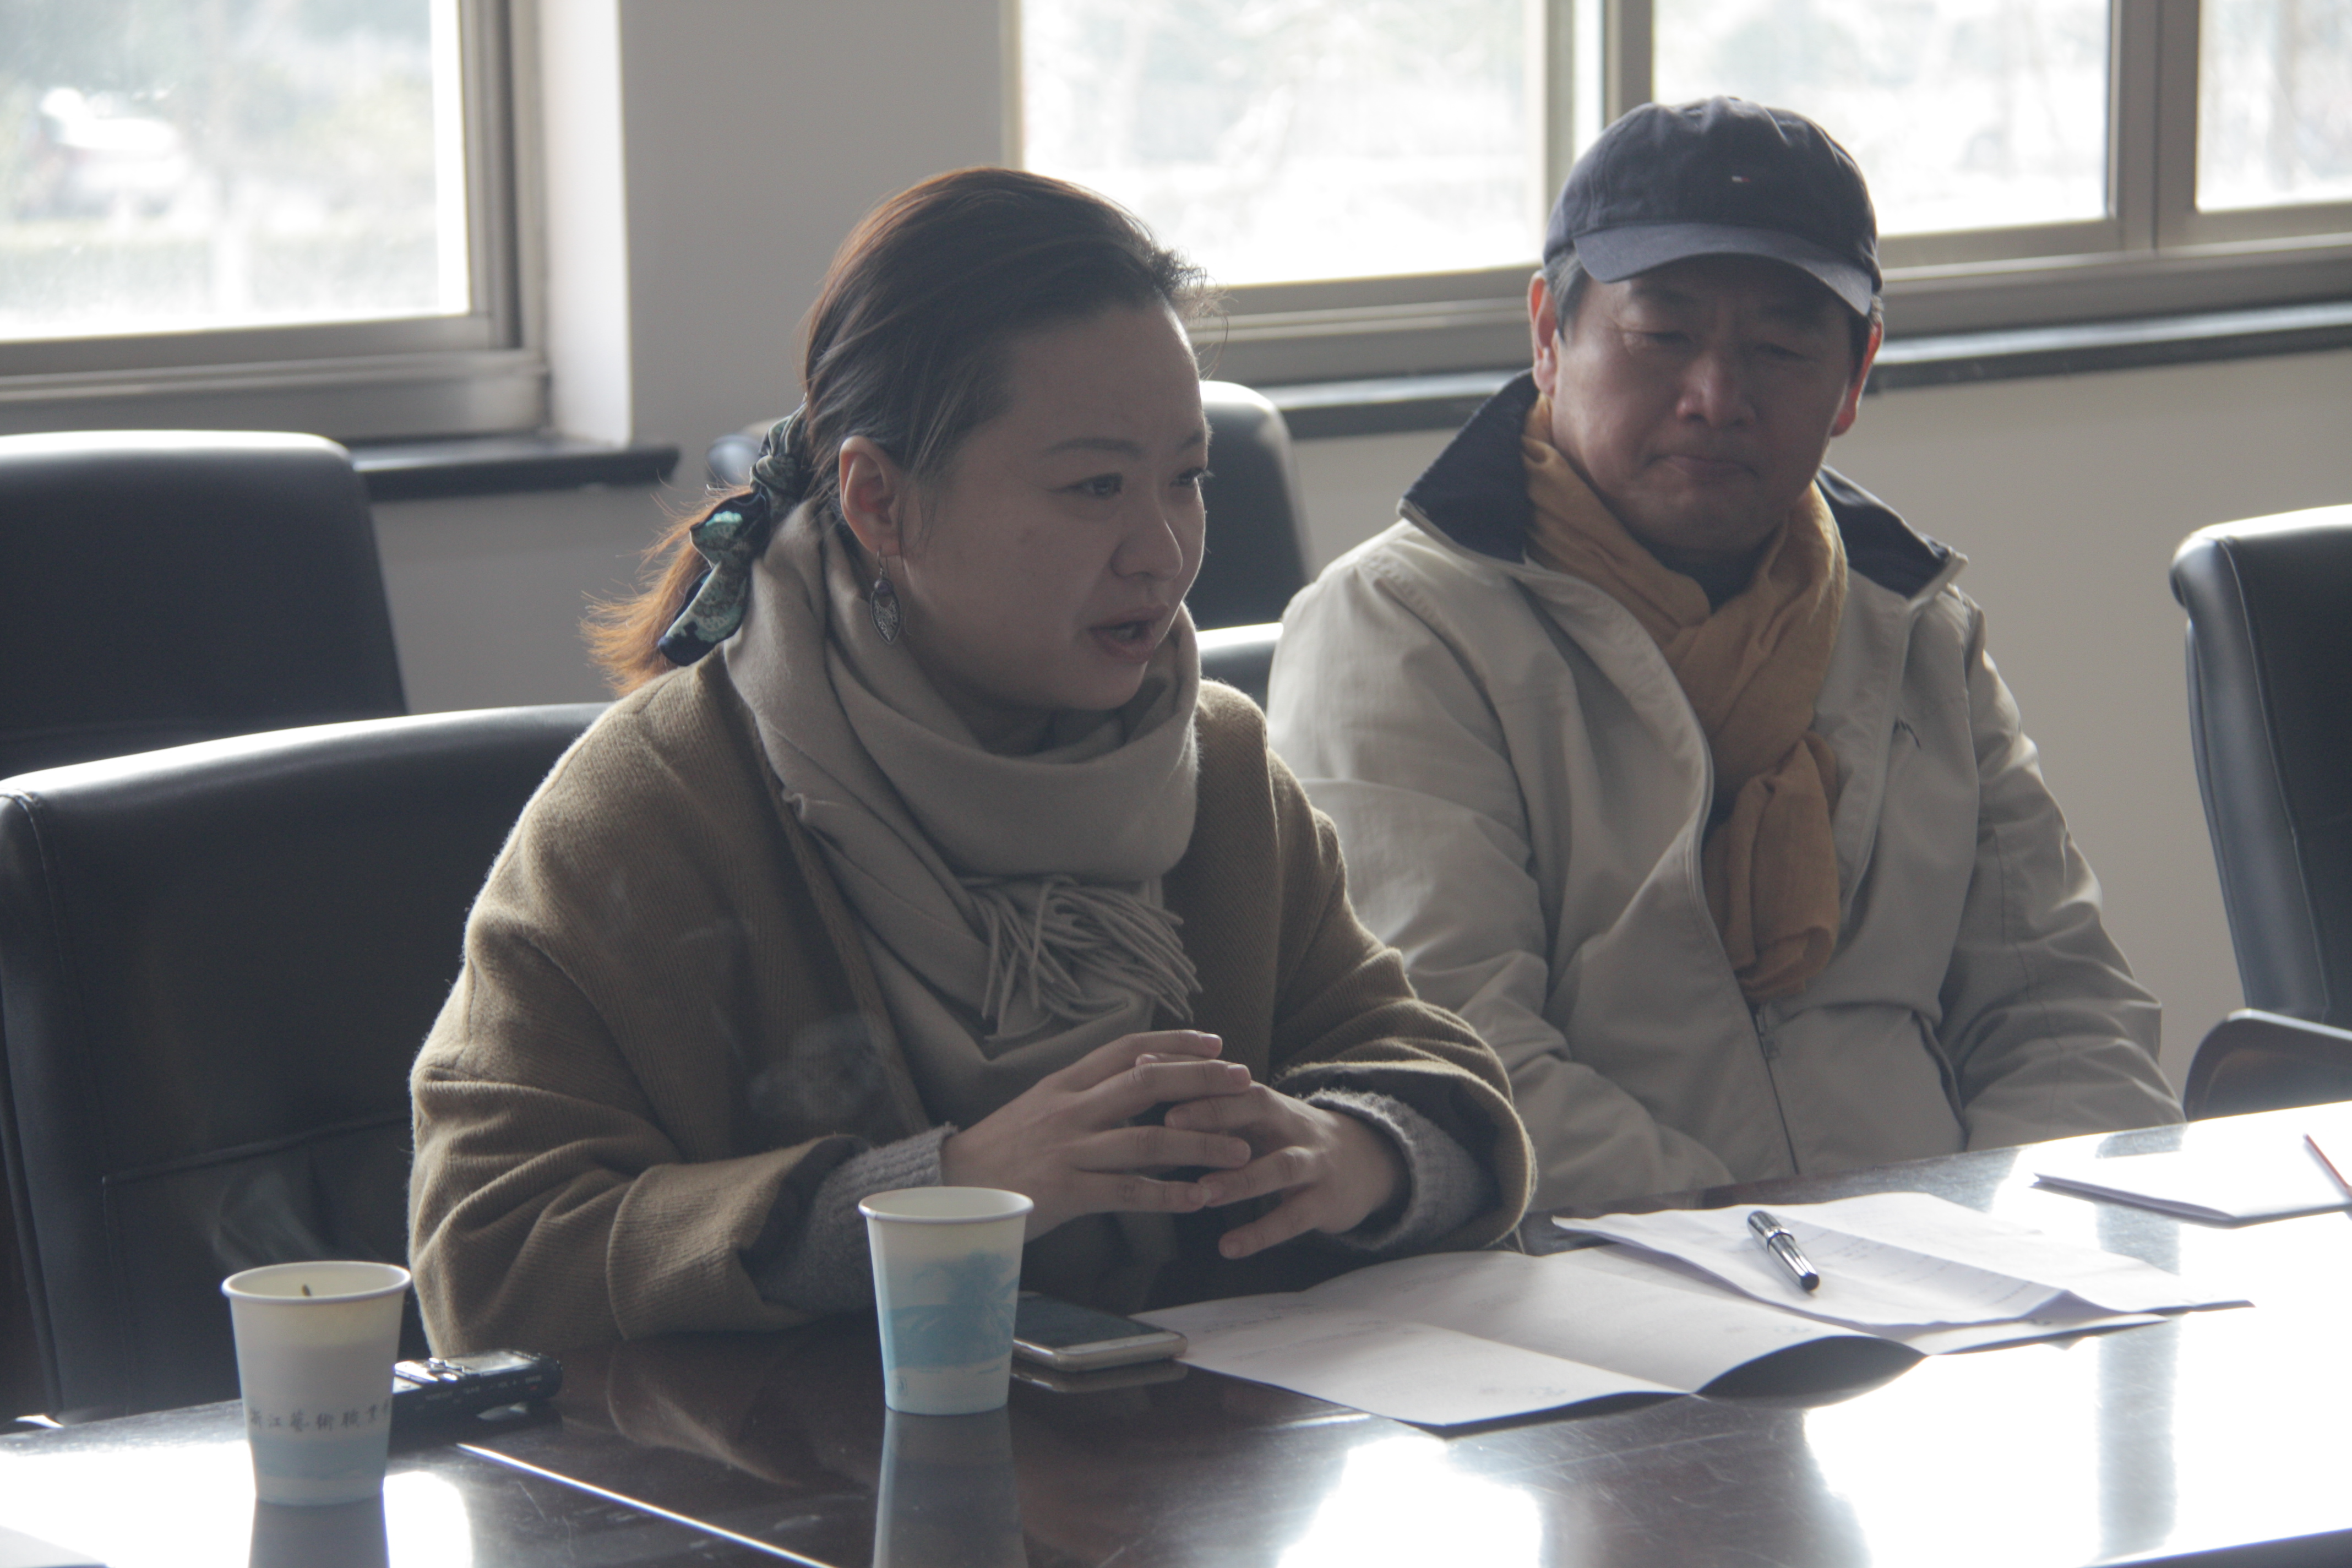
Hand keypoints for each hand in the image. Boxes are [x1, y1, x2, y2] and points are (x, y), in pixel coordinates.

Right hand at [938, 1030, 1257, 1237]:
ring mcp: (1069, 1149)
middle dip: (1202, 1081)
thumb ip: (1089, 1094)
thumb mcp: (1043, 1106)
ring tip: (1241, 1152)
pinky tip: (1199, 1199)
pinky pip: (1128, 1192)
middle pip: (1148, 1083)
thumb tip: (1145, 1082)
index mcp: (1065, 1083)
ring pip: (1148, 1139)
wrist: (950, 1187)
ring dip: (1201, 1145)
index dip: (1174, 1042)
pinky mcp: (1066, 1191)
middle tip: (1246, 1083)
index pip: (1128, 1049)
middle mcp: (1071, 1109)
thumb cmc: (1004, 1148)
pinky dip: (1168, 1195)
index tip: (1216, 1044)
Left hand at [1162, 1088, 1404, 1258]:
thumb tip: (1143, 1072)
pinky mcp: (1326, 1201)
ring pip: (1280, 1166)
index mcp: (1267, 1101)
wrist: (1365, 1163)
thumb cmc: (1289, 1139)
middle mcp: (1291, 1124)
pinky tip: (1229, 1247)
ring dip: (1240, 1179)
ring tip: (1203, 1193)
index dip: (1191, 1077)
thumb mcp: (1256, 1118)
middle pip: (1257, 1106)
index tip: (1149, 1075)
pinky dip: (1261, 1233)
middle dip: (1215, 1111)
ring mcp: (1313, 1162)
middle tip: (1170, 1124)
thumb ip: (1207, 1104)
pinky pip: (1294, 1217)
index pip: (1229, 1079)